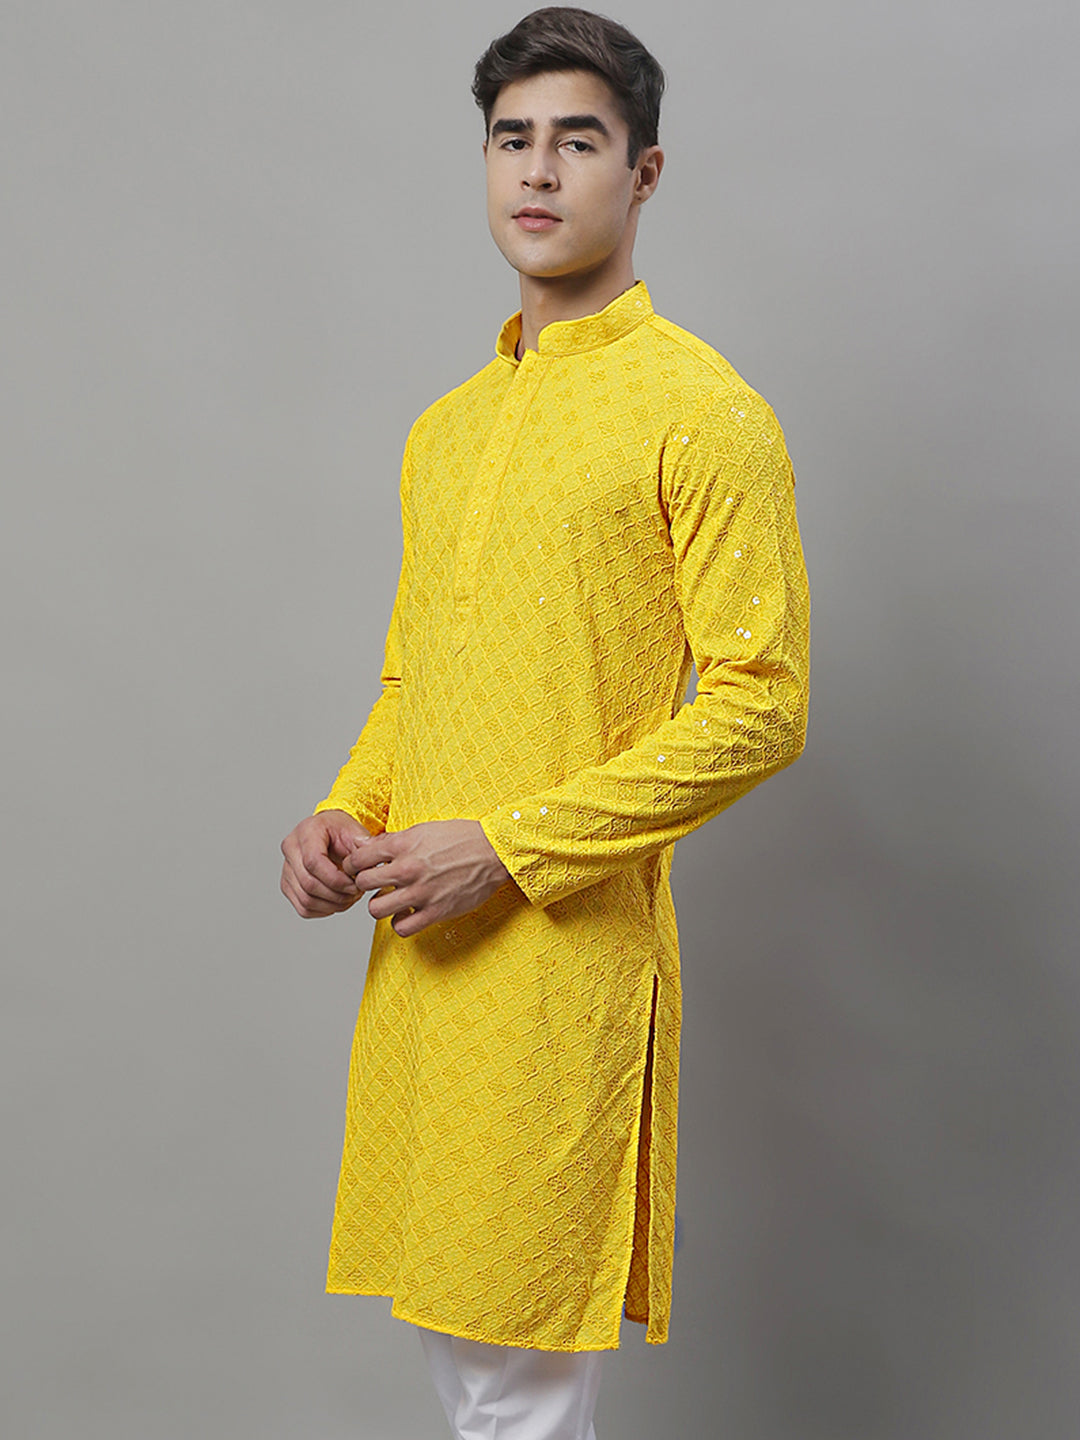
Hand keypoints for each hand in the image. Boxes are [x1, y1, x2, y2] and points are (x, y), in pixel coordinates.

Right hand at [280, 809, 371, 918]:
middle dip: (337, 894)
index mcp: (306, 832)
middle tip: (356, 893)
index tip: (355, 885)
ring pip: (306, 899)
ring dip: (332, 905)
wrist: (330, 834)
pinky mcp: (288, 885)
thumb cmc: (340, 831)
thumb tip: (372, 860)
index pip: (313, 861)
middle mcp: (291, 849)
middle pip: (308, 883)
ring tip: (350, 897)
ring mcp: (286, 869)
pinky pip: (303, 908)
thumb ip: (365, 846)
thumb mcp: (356, 832)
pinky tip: (338, 901)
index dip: (336, 879)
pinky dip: (324, 910)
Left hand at [342, 819, 511, 936]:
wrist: (494, 852)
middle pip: (362, 883)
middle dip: (364, 883)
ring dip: (380, 905)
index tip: (358, 868)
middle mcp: (408, 869)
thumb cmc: (463, 838)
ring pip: (376, 909)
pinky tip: (407, 913)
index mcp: (404, 845)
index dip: (353, 864)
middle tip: (374, 883)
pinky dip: (400, 923)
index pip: (359, 858)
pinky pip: (401, 928)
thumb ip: (396, 840)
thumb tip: (371, 848)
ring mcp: (421, 893)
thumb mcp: (425, 829)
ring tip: (390, 900)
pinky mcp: (435, 912)